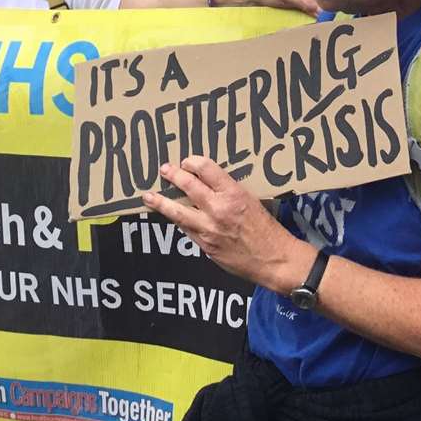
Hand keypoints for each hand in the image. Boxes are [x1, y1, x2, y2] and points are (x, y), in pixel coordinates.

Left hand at [143, 156, 312, 289]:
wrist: (273, 258)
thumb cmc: (267, 228)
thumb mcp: (252, 201)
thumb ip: (229, 193)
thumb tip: (208, 185)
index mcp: (233, 193)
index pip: (206, 169)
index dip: (192, 162)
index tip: (186, 162)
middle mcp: (218, 209)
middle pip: (188, 186)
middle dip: (173, 175)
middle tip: (164, 169)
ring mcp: (208, 229)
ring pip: (177, 212)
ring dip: (161, 202)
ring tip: (148, 196)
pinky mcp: (204, 245)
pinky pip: (186, 229)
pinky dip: (177, 221)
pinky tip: (171, 216)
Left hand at [219, 0, 317, 15]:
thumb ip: (303, 1)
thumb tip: (320, 10)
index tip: (329, 11)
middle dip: (322, 8)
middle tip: (326, 19)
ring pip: (313, 8)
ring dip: (315, 15)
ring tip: (321, 22)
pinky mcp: (296, 8)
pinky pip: (306, 14)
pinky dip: (308, 18)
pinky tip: (312, 23)